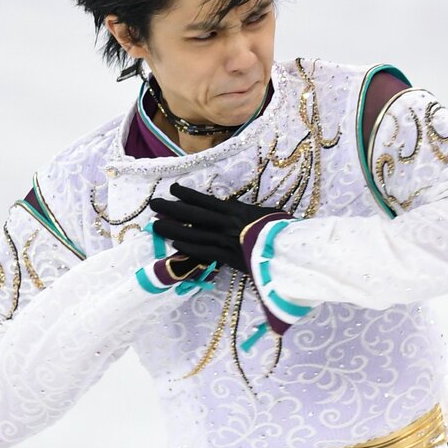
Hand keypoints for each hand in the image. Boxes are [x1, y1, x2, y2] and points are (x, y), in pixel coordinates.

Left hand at [147, 183, 291, 276]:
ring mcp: (228, 241)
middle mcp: (229, 224)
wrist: (292, 249)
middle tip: (154, 204)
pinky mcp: (230, 258)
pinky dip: (189, 249)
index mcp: (238, 211)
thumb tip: (247, 214)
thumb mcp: (269, 215)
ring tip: (155, 225)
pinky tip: (176, 246)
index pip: (207, 202)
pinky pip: (205, 253)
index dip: (188, 195)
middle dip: (172, 209)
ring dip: (174, 229)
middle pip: (195, 215)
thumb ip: (254, 215)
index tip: (173, 189)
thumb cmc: (283, 231)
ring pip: (195, 233)